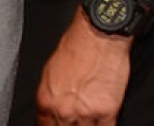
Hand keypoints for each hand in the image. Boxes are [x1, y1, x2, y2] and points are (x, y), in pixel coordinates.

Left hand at [35, 9, 131, 125]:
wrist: (98, 36)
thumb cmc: (75, 47)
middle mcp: (63, 110)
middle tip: (74, 119)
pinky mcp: (107, 113)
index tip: (57, 124)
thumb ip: (50, 97)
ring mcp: (85, 113)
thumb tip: (52, 113)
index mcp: (46, 100)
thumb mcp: (50, 72)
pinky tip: (100, 121)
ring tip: (87, 119)